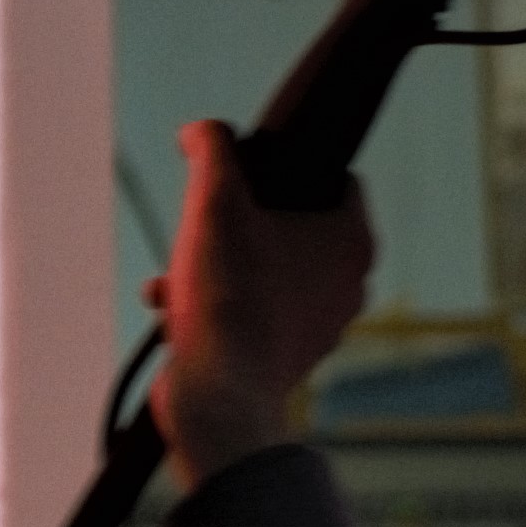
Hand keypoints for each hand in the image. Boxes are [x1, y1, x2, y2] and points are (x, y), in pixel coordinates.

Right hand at [146, 118, 375, 490]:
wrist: (219, 395)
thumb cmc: (228, 298)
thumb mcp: (213, 202)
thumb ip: (211, 149)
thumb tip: (201, 131)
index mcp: (352, 241)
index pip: (337, 179)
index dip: (288, 167)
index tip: (247, 173)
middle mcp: (349, 284)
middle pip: (294, 224)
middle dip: (240, 221)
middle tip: (203, 225)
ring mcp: (323, 325)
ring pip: (268, 269)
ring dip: (218, 264)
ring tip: (176, 273)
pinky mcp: (291, 356)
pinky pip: (254, 311)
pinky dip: (217, 303)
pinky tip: (173, 307)